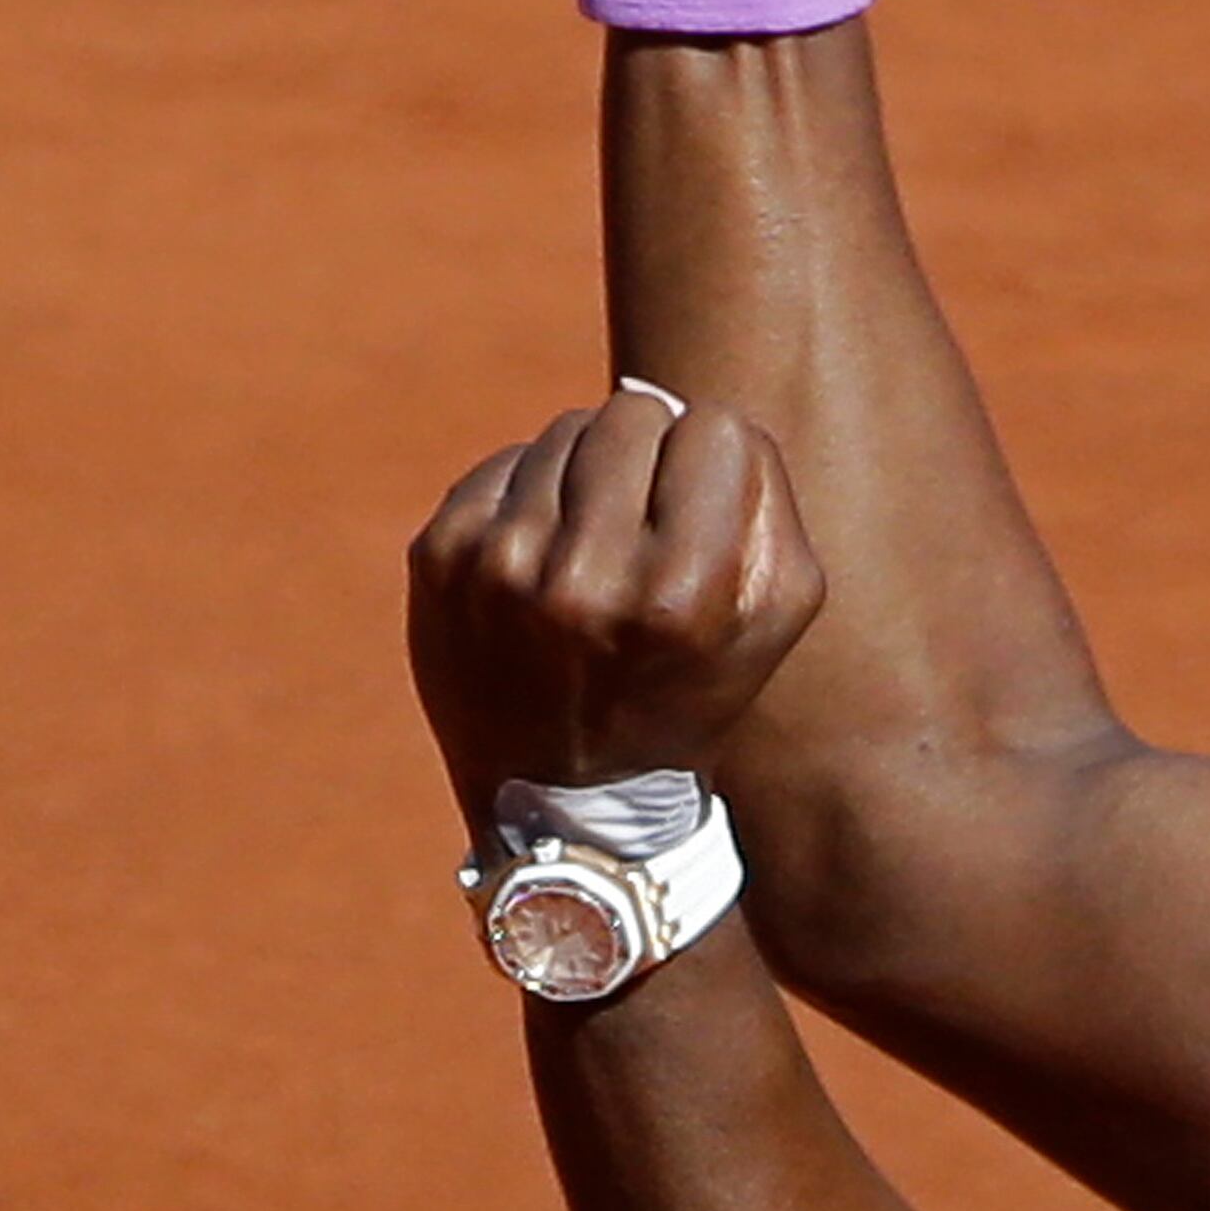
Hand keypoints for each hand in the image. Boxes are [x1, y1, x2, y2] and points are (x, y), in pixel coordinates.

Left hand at [408, 391, 826, 824]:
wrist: (564, 797)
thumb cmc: (687, 690)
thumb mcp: (772, 617)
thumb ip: (766, 499)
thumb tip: (699, 413)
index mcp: (680, 596)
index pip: (717, 432)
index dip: (719, 463)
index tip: (706, 508)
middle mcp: (583, 579)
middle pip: (635, 415)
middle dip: (653, 452)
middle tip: (650, 517)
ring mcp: (499, 566)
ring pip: (566, 430)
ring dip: (591, 471)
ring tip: (597, 543)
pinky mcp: (437, 558)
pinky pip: (507, 462)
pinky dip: (533, 493)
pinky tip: (546, 555)